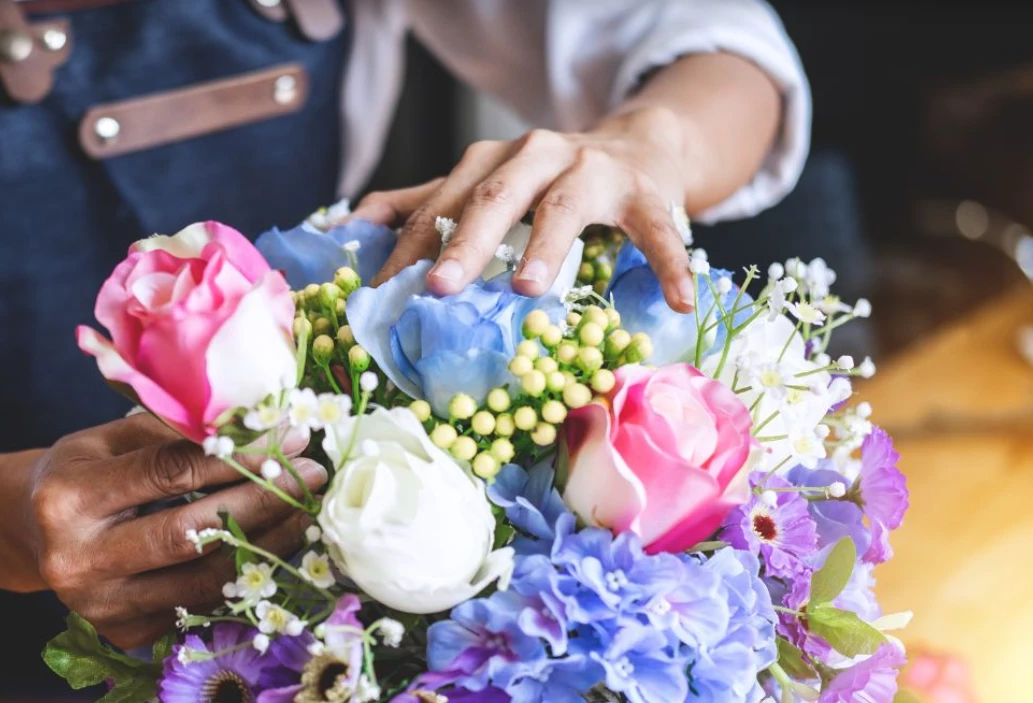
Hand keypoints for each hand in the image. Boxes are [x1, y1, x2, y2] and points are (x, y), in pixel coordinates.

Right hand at [25, 413, 324, 646]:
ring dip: (265, 544)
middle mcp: (78, 559)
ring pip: (203, 578)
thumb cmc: (82, 471)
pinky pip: (199, 603)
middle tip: (310, 477)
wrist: (31, 532)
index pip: (170, 472)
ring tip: (305, 512)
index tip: (289, 437)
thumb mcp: (110, 437)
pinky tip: (273, 545)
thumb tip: (259, 422)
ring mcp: (100, 605)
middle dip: (262, 502)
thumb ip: (174, 431)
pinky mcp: (124, 632)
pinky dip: (241, 573)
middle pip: (190, 533)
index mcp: (69, 497)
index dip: (237, 455)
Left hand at [354, 107, 694, 311]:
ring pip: (565, 206)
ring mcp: (594, 171)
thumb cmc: (551, 180)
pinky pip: (657, 230)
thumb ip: (427, 201)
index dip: (409, 247)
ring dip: (546, 247)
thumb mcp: (488, 182)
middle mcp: (538, 156)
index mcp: (492, 160)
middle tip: (439, 288)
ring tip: (527, 290)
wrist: (640, 145)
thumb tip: (355, 221)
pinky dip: (667, 264)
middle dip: (464, 241)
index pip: (442, 203)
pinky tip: (677, 299)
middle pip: (495, 196)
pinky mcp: (647, 193)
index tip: (378, 293)